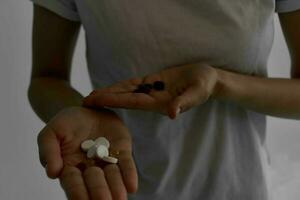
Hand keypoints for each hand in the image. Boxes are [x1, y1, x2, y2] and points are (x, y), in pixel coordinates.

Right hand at [37, 106, 137, 199]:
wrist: (87, 108)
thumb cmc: (67, 123)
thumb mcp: (51, 132)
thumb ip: (49, 150)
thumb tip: (52, 173)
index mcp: (70, 168)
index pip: (73, 183)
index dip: (77, 192)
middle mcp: (90, 169)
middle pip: (94, 183)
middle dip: (99, 191)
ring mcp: (107, 161)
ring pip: (112, 177)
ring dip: (116, 188)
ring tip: (120, 198)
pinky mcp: (122, 152)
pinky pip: (126, 165)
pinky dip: (129, 175)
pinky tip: (132, 186)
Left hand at [82, 63, 218, 118]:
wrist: (207, 79)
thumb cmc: (204, 85)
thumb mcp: (196, 92)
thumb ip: (184, 102)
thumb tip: (172, 113)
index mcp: (159, 102)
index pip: (131, 101)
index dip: (113, 100)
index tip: (96, 101)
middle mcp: (152, 99)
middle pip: (124, 98)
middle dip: (105, 99)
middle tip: (84, 101)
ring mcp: (151, 91)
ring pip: (126, 92)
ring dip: (110, 93)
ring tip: (92, 95)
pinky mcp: (154, 83)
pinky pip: (135, 84)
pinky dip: (121, 86)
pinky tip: (110, 88)